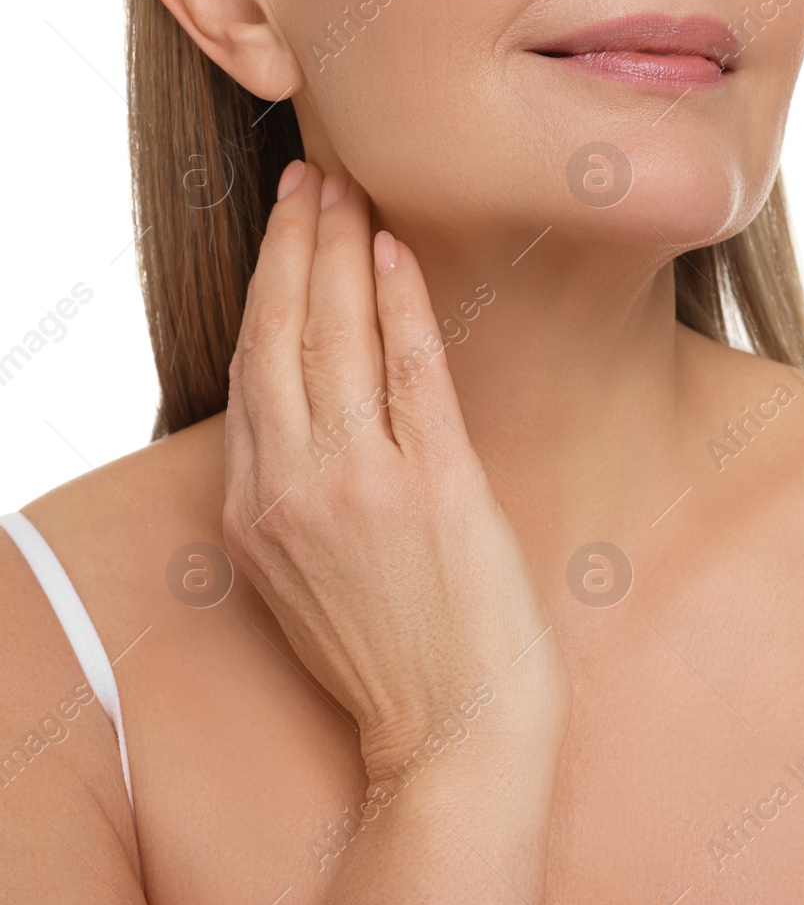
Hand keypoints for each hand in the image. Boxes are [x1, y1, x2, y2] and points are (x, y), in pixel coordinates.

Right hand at [221, 161, 568, 787]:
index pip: (250, 367)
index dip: (264, 286)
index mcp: (252, 507)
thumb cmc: (395, 652)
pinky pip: (410, 372)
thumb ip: (295, 489)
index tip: (283, 229)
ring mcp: (357, 484)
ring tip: (350, 189)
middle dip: (293, 242)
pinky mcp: (432, 487)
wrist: (452, 729)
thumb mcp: (306, 572)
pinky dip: (401, 305)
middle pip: (279, 333)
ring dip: (341, 250)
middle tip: (310, 176)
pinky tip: (398, 253)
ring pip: (333, 337)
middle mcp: (289, 486)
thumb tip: (314, 408)